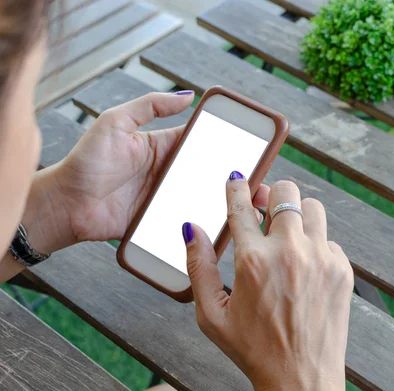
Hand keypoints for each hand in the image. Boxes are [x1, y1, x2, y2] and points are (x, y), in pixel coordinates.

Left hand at [24, 92, 268, 253]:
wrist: (67, 205)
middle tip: (258, 182)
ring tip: (249, 207)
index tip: (250, 146)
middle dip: (232, 177)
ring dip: (224, 201)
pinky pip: (188, 219)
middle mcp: (169, 172)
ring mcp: (167, 197)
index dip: (225, 142)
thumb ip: (150, 106)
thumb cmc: (87, 161)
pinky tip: (224, 225)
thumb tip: (186, 95)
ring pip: (203, 197)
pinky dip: (205, 222)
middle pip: (208, 172)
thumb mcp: (116, 122)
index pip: (201, 142)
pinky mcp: (161, 220)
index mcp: (163, 146)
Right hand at [183, 175, 353, 390]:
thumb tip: (191, 228)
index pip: (240, 205)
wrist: (301, 379)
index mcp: (252, 260)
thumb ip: (198, 266)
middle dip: (271, 194)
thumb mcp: (211, 314)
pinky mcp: (341, 269)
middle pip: (285, 192)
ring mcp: (320, 258)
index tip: (236, 177)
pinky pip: (329, 239)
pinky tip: (304, 265)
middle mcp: (289, 252)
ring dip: (297, 213)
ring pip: (313, 207)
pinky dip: (315, 243)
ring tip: (287, 232)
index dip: (236, 185)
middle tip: (263, 206)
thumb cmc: (253, 349)